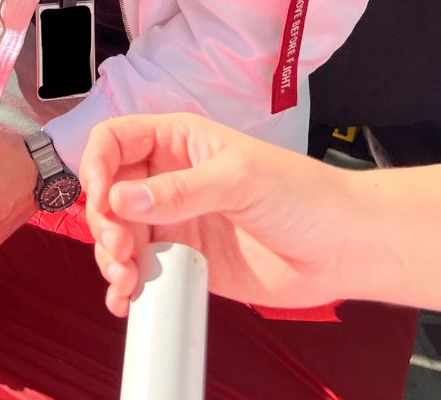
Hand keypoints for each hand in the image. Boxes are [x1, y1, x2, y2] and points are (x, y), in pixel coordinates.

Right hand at [81, 114, 355, 316]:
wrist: (342, 248)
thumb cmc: (301, 193)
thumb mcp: (239, 179)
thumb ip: (180, 190)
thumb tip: (121, 198)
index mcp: (178, 141)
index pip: (116, 140)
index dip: (98, 163)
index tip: (100, 195)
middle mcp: (169, 178)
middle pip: (109, 192)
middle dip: (104, 221)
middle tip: (120, 249)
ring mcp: (175, 221)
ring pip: (119, 234)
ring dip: (111, 257)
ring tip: (127, 280)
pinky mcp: (185, 261)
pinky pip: (142, 270)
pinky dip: (126, 286)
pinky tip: (125, 300)